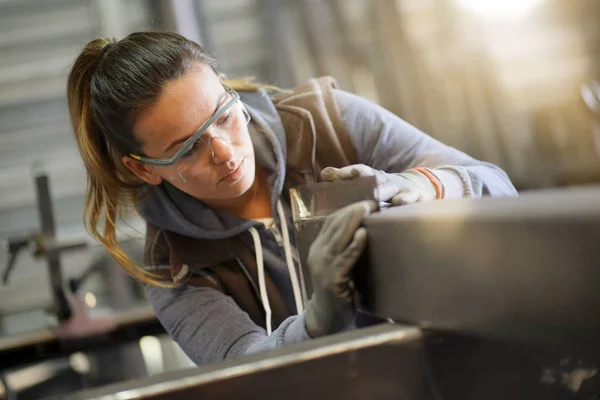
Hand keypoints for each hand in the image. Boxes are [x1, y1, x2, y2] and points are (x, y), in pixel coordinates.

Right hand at [304, 200, 376, 336]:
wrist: (326, 319)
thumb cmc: (337, 291)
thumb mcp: (337, 266)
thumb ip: (344, 249)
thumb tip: (364, 230)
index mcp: (318, 248)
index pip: (331, 221)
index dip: (347, 209)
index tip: (365, 201)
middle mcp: (317, 254)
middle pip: (334, 225)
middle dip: (353, 211)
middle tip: (371, 201)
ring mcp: (323, 266)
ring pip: (339, 237)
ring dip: (355, 221)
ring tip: (368, 208)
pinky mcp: (333, 279)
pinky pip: (345, 258)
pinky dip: (355, 245)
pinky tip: (364, 235)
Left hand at [321, 164, 441, 205]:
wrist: (419, 186)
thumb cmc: (386, 188)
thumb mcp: (368, 182)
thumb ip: (346, 179)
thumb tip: (323, 173)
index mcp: (374, 177)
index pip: (359, 172)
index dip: (347, 172)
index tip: (334, 174)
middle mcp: (387, 181)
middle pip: (374, 178)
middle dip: (364, 178)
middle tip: (353, 177)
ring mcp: (402, 189)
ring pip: (392, 189)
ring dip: (384, 191)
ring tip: (375, 194)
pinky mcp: (416, 197)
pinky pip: (412, 199)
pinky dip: (407, 199)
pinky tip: (400, 203)